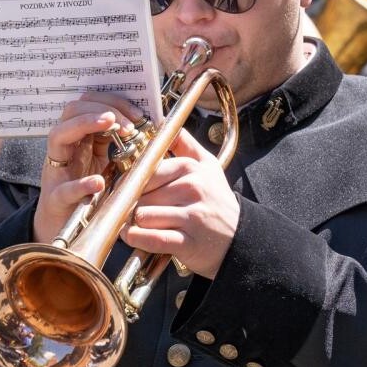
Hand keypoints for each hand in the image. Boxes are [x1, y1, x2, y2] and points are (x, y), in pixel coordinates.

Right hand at [34, 92, 143, 244]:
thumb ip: (117, 144)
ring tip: (112, 126)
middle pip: (71, 111)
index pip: (88, 104)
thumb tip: (146, 125)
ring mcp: (56, 172)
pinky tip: (98, 182)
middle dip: (101, 109)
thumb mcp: (106, 162)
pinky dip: (81, 184)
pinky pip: (64, 188)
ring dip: (85, 125)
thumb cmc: (88, 194)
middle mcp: (64, 149)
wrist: (66, 229)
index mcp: (78, 139)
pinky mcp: (55, 199)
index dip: (113, 102)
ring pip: (58, 136)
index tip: (138, 112)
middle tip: (128, 122)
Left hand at [123, 128, 238, 278]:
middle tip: (127, 209)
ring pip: (143, 216)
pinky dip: (137, 238)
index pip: (148, 172)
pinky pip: (153, 239)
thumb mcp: (208, 166)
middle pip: (142, 195)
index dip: (130, 181)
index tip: (125, 188)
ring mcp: (192, 217)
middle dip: (130, 204)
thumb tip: (165, 124)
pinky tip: (132, 235)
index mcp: (192, 169)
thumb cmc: (217, 200)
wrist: (241, 236)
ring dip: (131, 222)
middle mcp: (193, 190)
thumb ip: (186, 144)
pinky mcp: (189, 242)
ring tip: (132, 223)